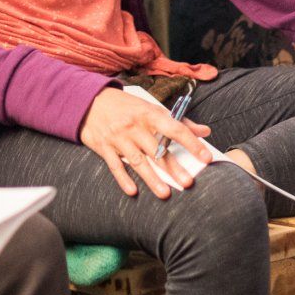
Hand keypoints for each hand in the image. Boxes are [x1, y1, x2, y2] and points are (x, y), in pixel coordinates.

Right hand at [78, 87, 213, 197]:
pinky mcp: (104, 147)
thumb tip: (205, 131)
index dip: (191, 143)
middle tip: (187, 182)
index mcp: (149, 114)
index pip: (175, 129)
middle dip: (173, 167)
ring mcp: (118, 138)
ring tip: (165, 193)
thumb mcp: (151, 108)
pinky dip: (123, 179)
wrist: (89, 100)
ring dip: (152, 178)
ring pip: (137, 161)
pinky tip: (133, 191)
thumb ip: (179, 121)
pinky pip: (114, 165)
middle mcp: (134, 126)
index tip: (205, 157)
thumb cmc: (125, 106)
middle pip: (157, 150)